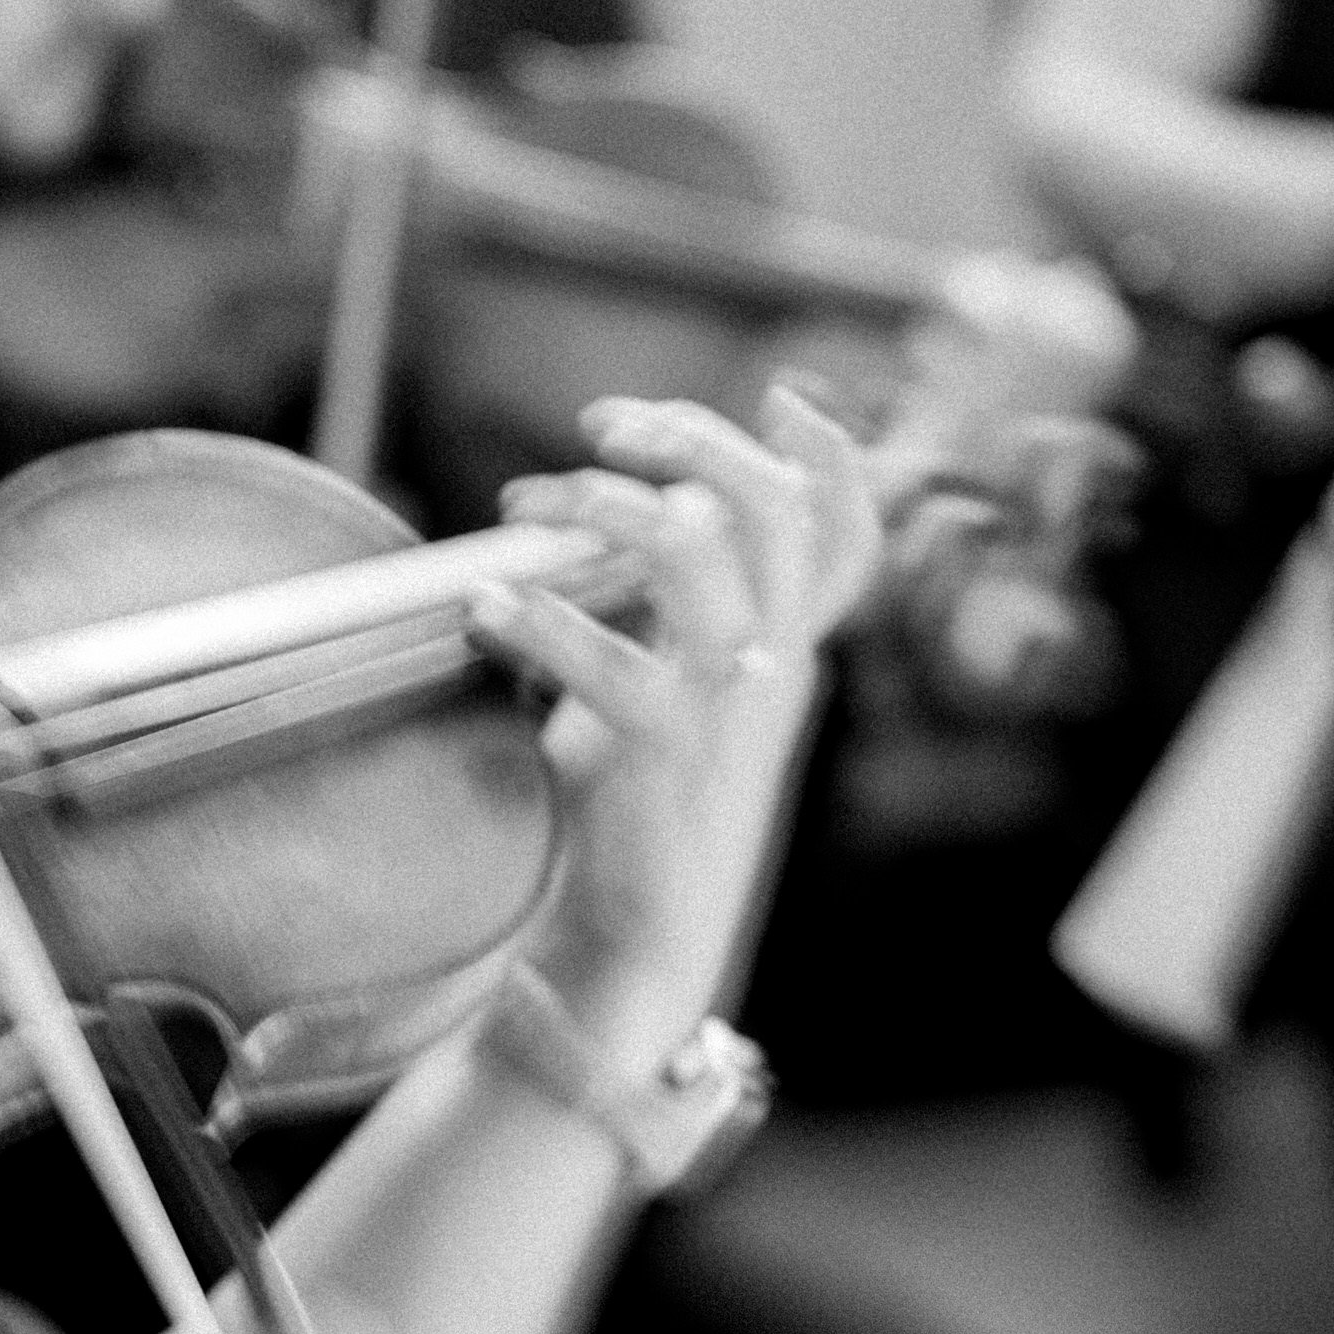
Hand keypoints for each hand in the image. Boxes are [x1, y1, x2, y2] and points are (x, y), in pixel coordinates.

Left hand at [471, 385, 878, 1077]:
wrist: (640, 936)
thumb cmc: (639, 808)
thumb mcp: (672, 693)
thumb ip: (666, 611)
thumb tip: (606, 507)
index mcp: (785, 652)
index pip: (848, 545)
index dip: (836, 465)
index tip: (790, 398)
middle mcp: (774, 669)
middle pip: (770, 511)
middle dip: (691, 441)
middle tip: (604, 427)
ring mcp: (726, 707)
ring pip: (694, 551)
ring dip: (607, 505)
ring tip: (532, 504)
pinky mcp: (663, 750)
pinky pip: (604, 655)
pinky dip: (534, 615)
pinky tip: (484, 607)